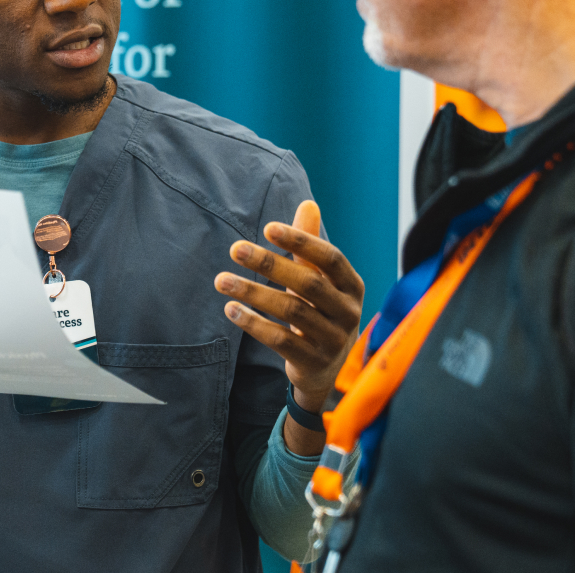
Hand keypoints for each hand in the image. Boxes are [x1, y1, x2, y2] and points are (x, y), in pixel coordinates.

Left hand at [216, 201, 363, 452]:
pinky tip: (231, 309)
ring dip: (253, 293)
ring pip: (291, 310)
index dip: (301, 241)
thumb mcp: (318, 279)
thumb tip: (309, 204)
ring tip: (222, 280)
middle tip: (234, 248)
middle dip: (269, 263)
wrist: (326, 370)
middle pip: (308, 283)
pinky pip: (281, 340)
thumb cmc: (319, 312)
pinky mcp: (313, 363)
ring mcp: (333, 340)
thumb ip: (310, 244)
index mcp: (352, 286)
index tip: (268, 228)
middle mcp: (348, 312)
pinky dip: (254, 323)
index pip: (330, 257)